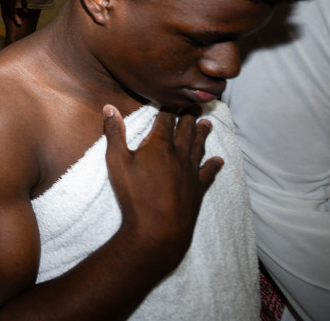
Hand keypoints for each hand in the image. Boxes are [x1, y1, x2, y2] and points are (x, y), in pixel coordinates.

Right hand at [0, 0, 27, 26]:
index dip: (17, 19)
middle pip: (9, 12)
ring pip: (5, 10)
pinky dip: (5, 9)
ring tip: (13, 20)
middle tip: (19, 25)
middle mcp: (6, 1)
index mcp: (12, 0)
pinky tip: (6, 12)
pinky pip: (3, 5)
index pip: (14, 12)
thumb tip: (26, 12)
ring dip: (9, 15)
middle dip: (14, 19)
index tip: (20, 24)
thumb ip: (24, 3)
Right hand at [103, 105, 221, 271]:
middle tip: (195, 105)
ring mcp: (191, 172)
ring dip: (203, 134)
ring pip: (199, 147)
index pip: (166, 120)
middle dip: (189, 116)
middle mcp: (179, 154)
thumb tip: (110, 108)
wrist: (158, 229)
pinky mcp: (198, 189)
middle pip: (186, 130)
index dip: (169, 108)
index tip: (174, 99)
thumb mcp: (116, 161)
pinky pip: (208, 173)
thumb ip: (114, 133)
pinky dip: (214, 165)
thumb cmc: (134, 195)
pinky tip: (219, 161)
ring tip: (207, 124)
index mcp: (159, 145)